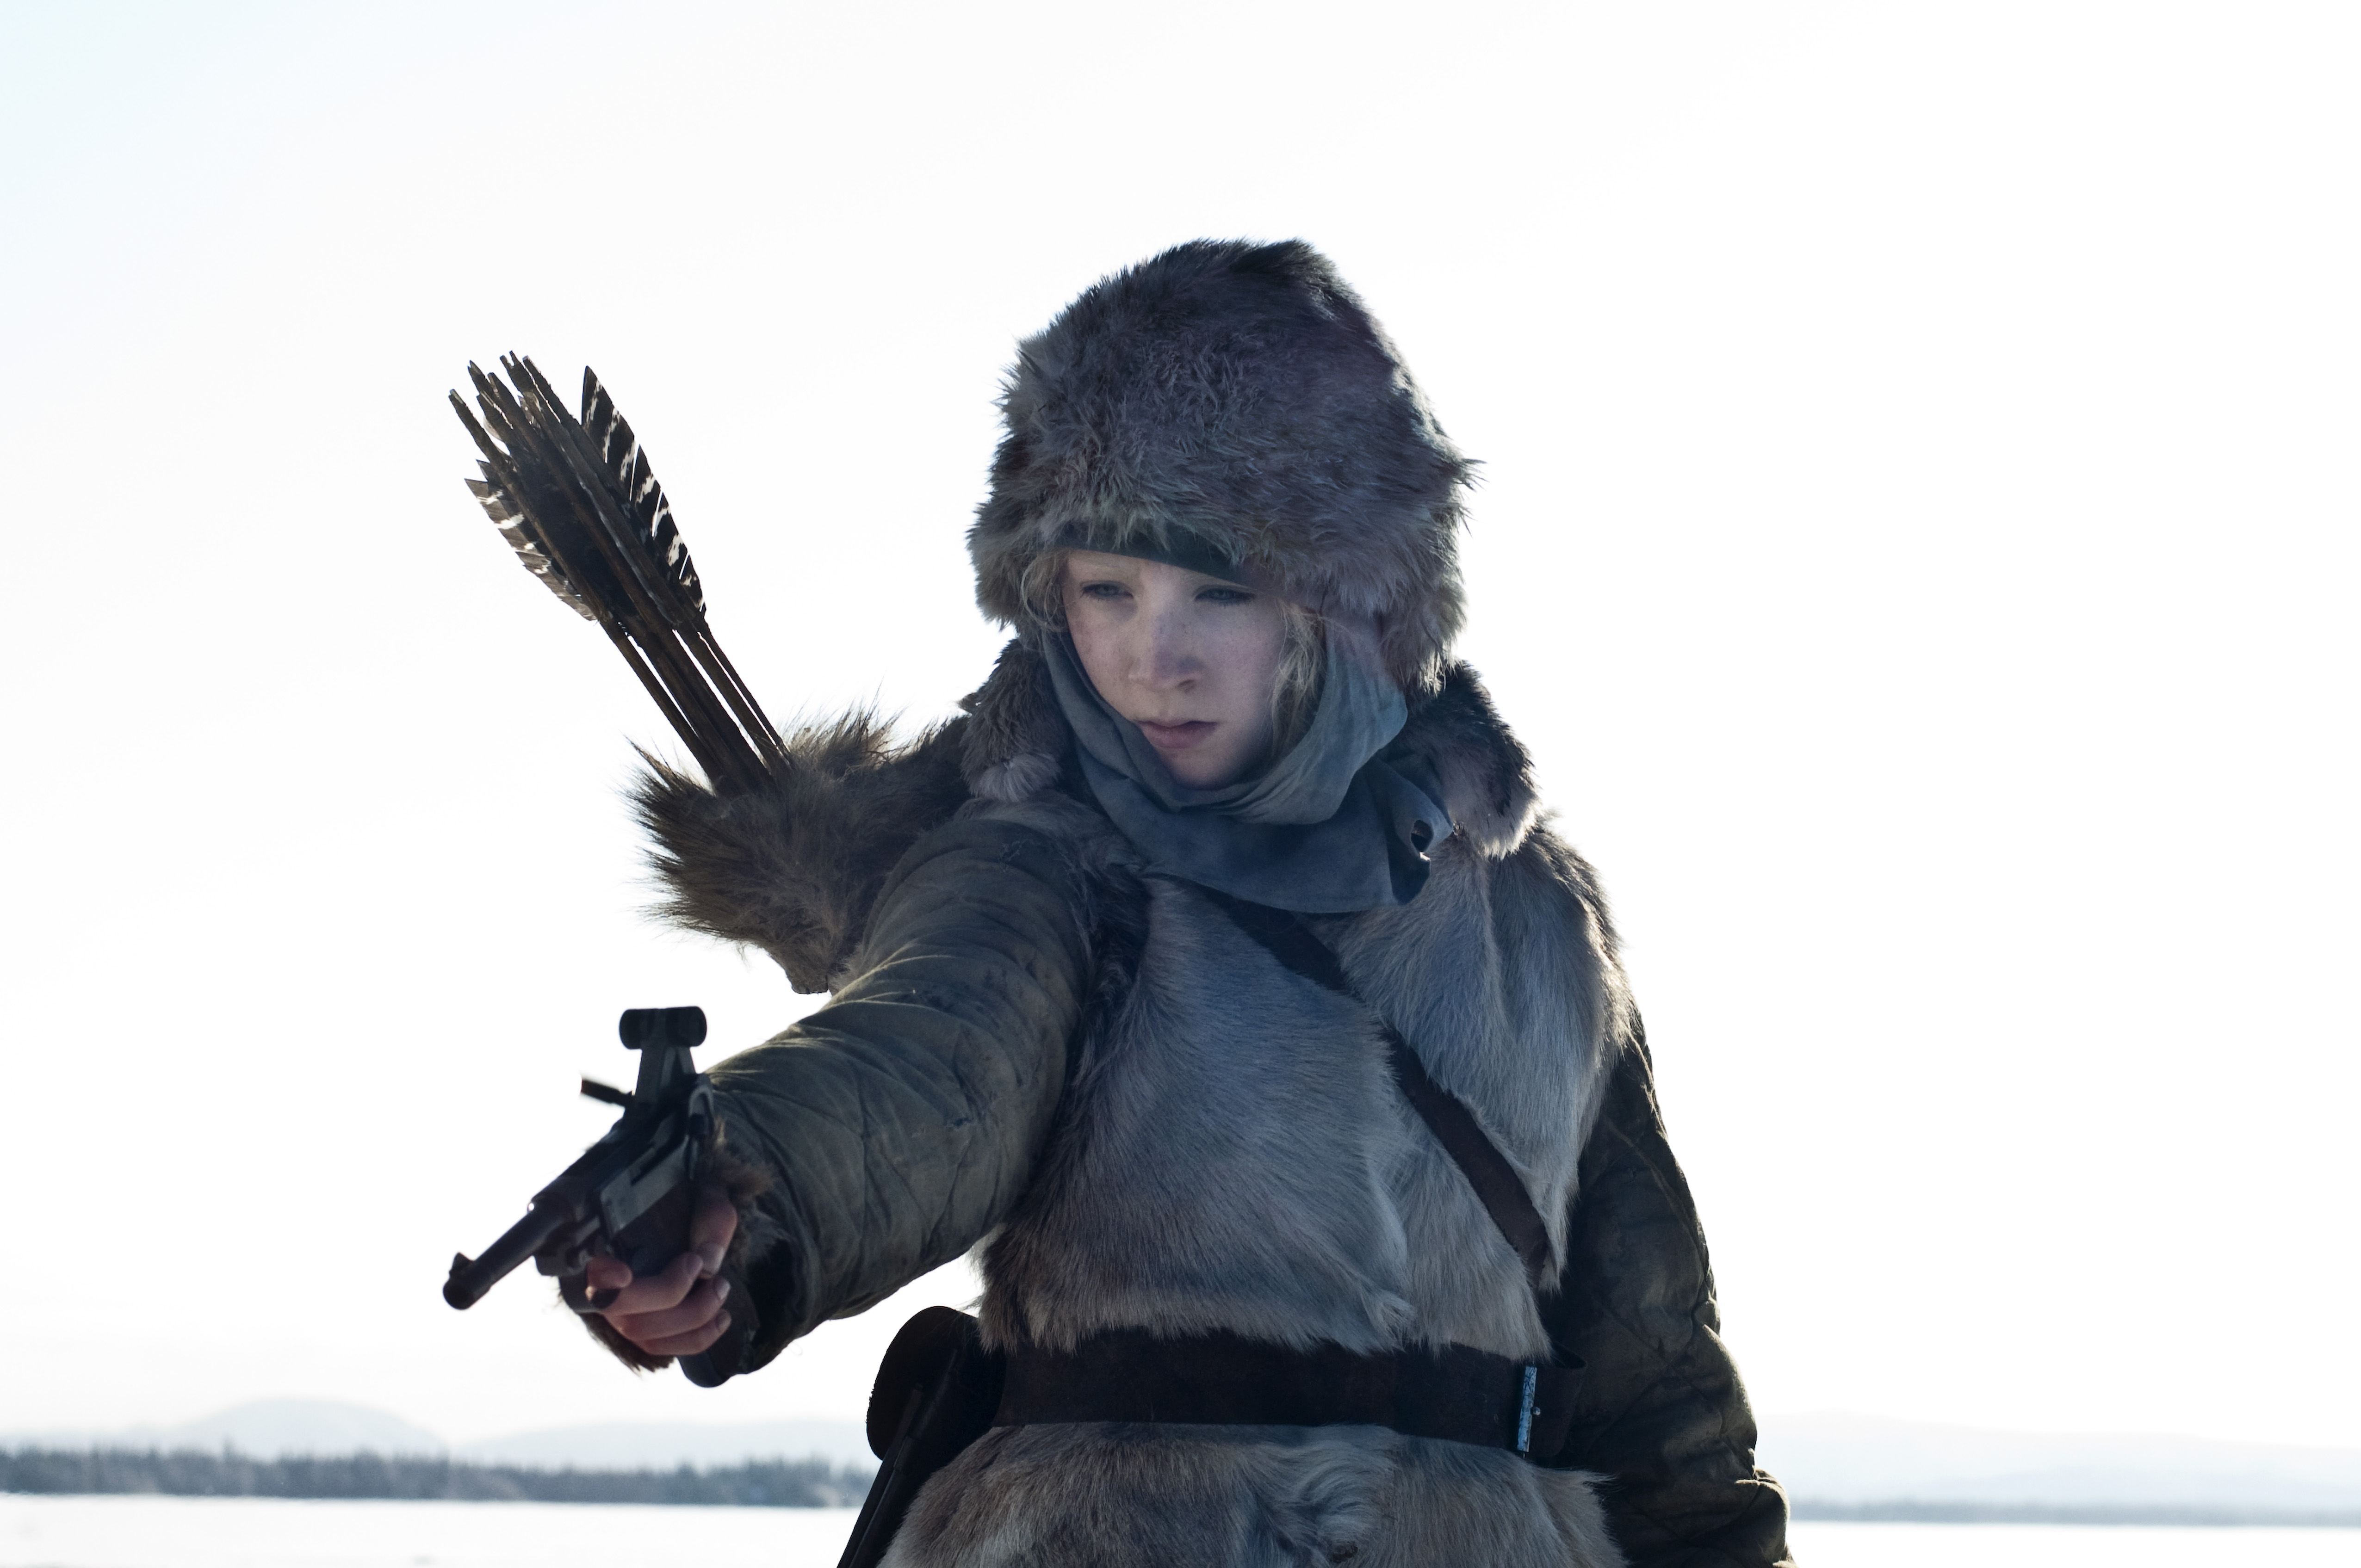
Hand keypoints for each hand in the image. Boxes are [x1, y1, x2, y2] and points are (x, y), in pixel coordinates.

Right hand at [584, 1185, 739, 1357]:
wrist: (693, 1219)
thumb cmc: (692, 1207)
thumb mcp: (708, 1197)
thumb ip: (710, 1221)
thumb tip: (709, 1265)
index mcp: (604, 1243)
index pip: (586, 1265)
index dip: (601, 1277)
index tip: (625, 1273)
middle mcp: (601, 1284)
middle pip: (619, 1307)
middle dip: (669, 1292)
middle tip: (699, 1265)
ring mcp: (618, 1313)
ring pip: (641, 1333)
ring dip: (691, 1316)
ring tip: (722, 1287)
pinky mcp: (640, 1332)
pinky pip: (661, 1348)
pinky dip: (696, 1338)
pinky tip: (723, 1318)